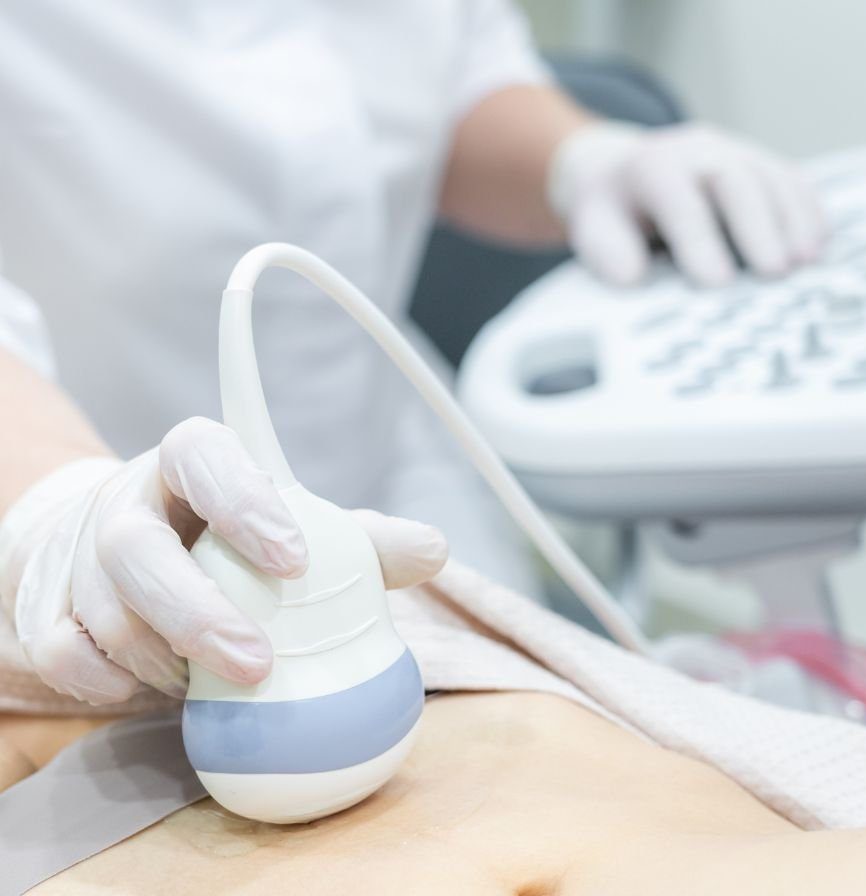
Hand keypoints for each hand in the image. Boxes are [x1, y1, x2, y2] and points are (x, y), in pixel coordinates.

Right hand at [0, 417, 446, 704]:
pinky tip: (153, 691)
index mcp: (189, 463)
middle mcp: (127, 503)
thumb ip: (359, 542)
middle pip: (137, 549)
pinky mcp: (46, 609)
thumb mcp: (289, 528)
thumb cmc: (225, 540)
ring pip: (104, 610)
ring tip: (213, 682)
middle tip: (259, 664)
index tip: (295, 559)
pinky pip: (63, 655)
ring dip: (164, 660)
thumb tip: (435, 549)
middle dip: (198, 612)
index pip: (203, 454)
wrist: (121, 550)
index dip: (242, 500)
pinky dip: (110, 684)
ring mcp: (77, 556)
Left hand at [549, 121, 825, 286]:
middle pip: (734, 180)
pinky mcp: (757, 161)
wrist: (617, 172)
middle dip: (757, 227)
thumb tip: (634, 278)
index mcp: (651, 166)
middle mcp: (695, 149)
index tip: (715, 283)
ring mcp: (732, 150)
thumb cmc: (609, 212)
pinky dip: (806, 211)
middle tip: (774, 273)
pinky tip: (817, 246)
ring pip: (770, 176)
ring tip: (804, 264)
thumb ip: (609, 253)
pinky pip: (790, 179)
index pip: (679, 201)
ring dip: (792, 221)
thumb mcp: (592, 230)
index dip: (699, 241)